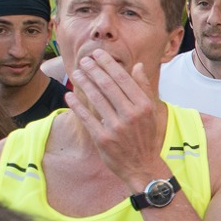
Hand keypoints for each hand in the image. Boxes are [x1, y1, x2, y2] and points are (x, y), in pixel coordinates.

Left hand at [66, 49, 167, 192]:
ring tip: (77, 73)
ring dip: (84, 83)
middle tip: (84, 60)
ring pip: (96, 99)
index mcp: (144, 105)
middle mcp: (131, 114)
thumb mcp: (151, 112)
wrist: (143, 167)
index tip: (98, 54)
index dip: (108, 64)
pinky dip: (77, 105)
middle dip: (93, 69)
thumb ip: (143, 88)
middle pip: (107, 86)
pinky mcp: (103, 139)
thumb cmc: (146, 137)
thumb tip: (137, 66)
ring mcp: (116, 127)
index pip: (122, 79)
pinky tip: (69, 95)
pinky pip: (86, 117)